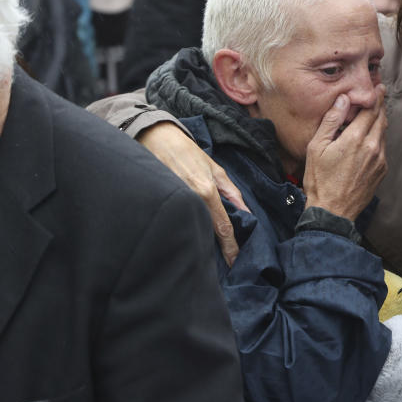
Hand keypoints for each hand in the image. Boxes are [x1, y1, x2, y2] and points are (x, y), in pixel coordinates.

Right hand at [138, 122, 247, 265]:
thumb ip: (232, 192)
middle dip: (218, 249)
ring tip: (213, 256)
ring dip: (203, 243)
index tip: (235, 262)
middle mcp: (191, 201)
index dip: (230, 248)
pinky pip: (179, 223)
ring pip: (193, 229)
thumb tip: (246, 212)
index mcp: (206, 192)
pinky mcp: (163, 205)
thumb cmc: (187, 152)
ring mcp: (175, 204)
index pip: (222, 228)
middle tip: (228, 262)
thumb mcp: (215, 169)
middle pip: (207, 233)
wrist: (155, 139)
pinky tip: (193, 237)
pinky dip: (188, 230)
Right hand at [303, 86, 387, 220]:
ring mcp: (379, 160)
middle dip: (380, 106)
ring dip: (380, 122)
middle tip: (380, 95)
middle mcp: (372, 147)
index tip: (379, 87)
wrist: (332, 211)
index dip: (376, 97)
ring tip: (375, 114)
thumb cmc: (320, 179)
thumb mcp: (317, 147)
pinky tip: (370, 139)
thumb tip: (343, 100)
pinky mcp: (382, 171)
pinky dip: (378, 139)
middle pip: (381, 119)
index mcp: (356, 138)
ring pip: (383, 134)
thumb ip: (331, 120)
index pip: (371, 110)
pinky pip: (382, 149)